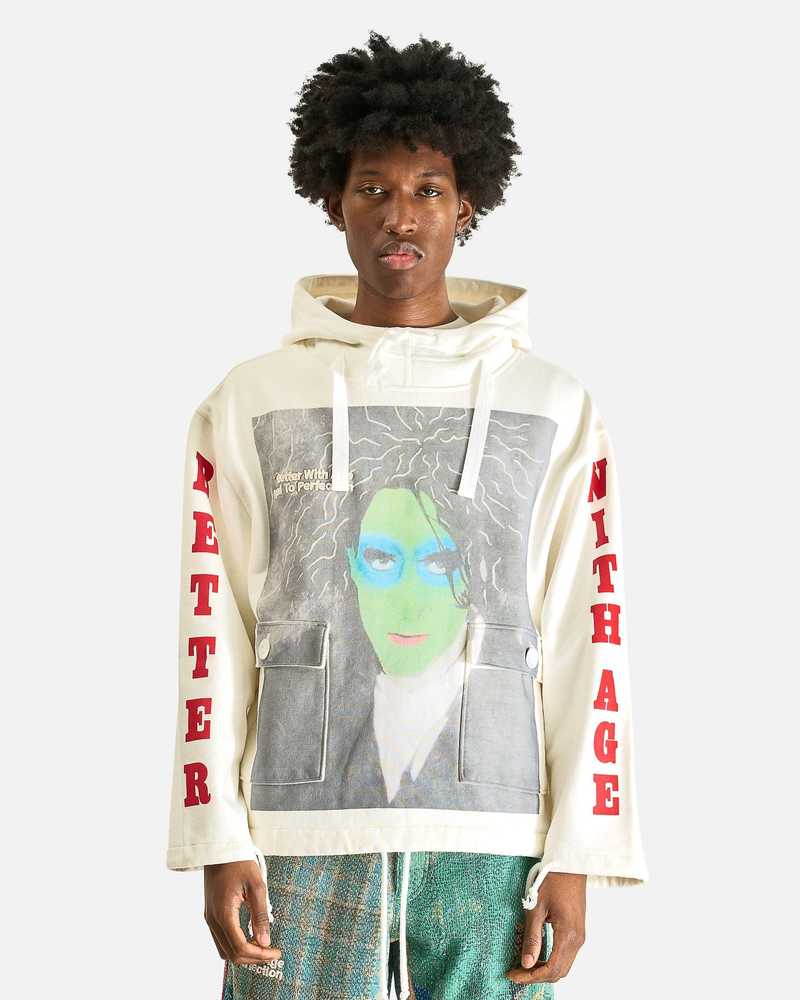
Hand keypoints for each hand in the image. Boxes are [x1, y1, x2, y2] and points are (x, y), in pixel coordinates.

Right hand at [204, 860, 281, 964]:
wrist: (219, 848)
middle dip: (253, 958)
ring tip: (262, 946)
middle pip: (231, 954)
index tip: (276, 953)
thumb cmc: (239, 862)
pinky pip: (220, 939)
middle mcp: (213, 920)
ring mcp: (209, 918)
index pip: (240, 948)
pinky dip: (235, 944)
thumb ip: (260, 915)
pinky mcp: (210, 914)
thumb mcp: (256, 885)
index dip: (259, 955)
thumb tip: (265, 942)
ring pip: (224, 950)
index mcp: (224, 913)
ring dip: (243, 953)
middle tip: (272, 952)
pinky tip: (250, 936)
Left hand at [505, 871, 585, 985]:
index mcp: (567, 935)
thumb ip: (532, 937)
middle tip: (517, 973)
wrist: (570, 864)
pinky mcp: (577, 931)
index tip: (514, 975)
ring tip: (524, 966)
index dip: (531, 977)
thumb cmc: (553, 881)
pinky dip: (552, 960)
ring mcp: (579, 936)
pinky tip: (538, 955)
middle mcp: (577, 939)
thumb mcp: (536, 908)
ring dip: (545, 970)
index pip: (550, 969)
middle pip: (559, 972)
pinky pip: (566, 955)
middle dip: (537, 976)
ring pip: (564, 965)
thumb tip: (526, 963)